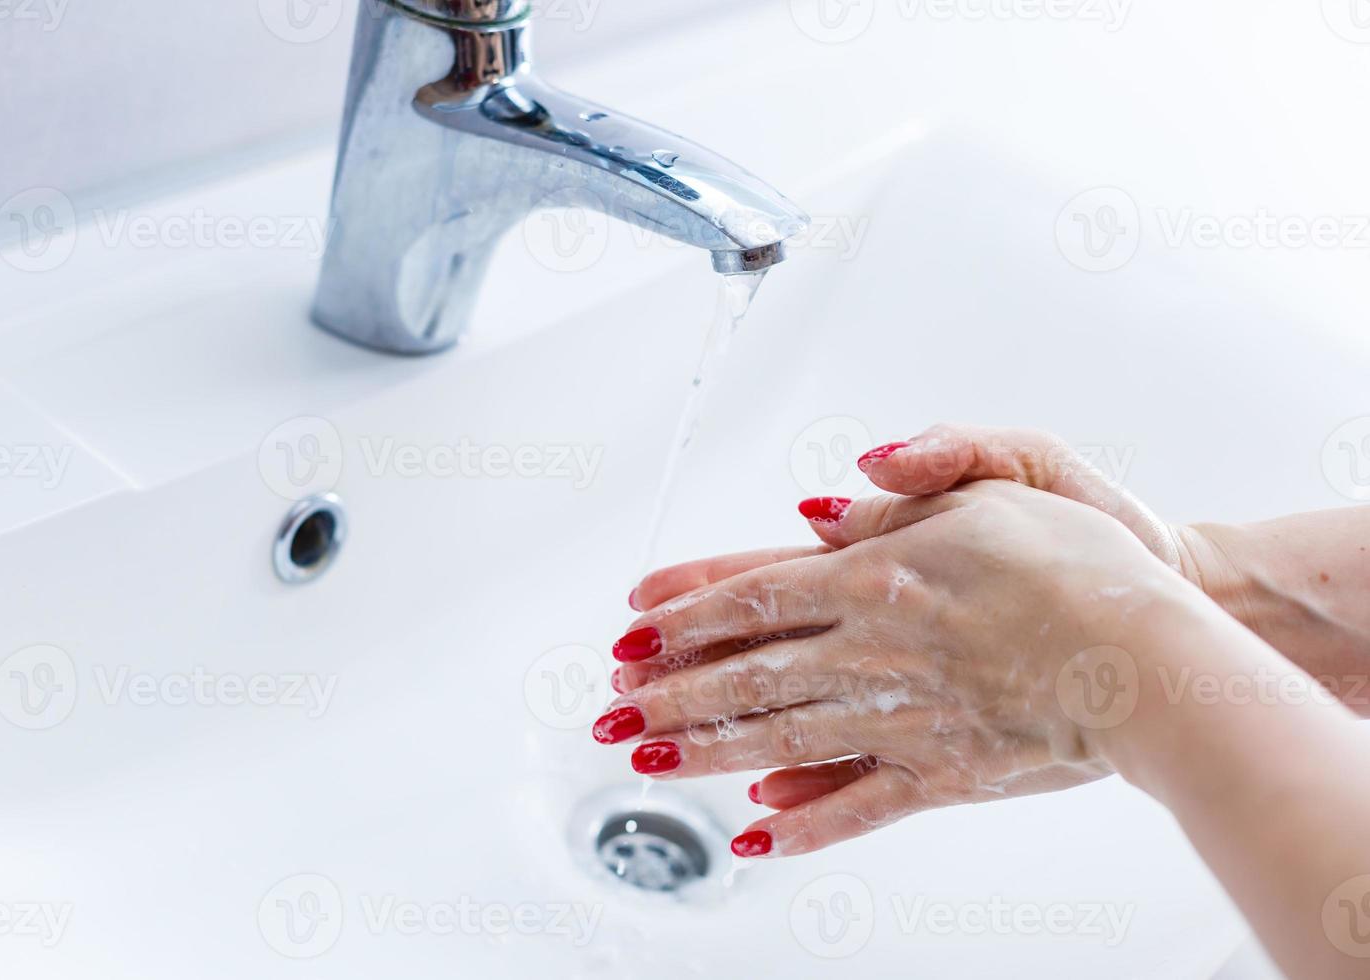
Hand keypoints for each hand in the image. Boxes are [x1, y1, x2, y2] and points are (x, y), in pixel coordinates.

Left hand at [595, 479, 1197, 857]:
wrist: (1156, 655)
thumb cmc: (1088, 562)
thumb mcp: (995, 484)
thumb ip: (900, 496)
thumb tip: (821, 508)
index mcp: (880, 575)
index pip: (755, 593)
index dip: (685, 611)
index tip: (633, 625)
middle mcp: (875, 651)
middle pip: (749, 673)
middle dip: (671, 690)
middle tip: (611, 707)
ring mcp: (903, 719)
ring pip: (780, 738)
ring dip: (706, 750)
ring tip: (648, 759)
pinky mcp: (941, 773)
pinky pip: (856, 806)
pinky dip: (802, 824)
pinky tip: (754, 834)